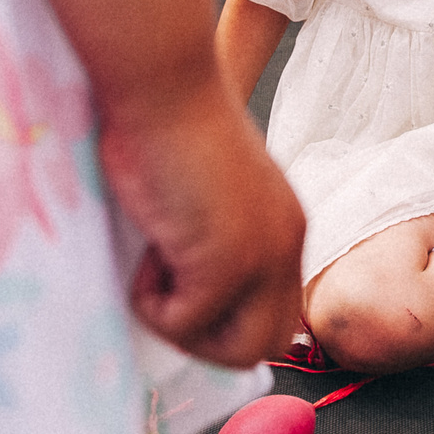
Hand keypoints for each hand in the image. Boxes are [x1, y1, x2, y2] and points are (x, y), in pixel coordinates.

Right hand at [97, 89, 305, 367]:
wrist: (161, 83)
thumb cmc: (164, 121)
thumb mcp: (202, 192)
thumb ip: (209, 238)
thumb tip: (180, 289)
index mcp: (283, 223)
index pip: (278, 309)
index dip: (227, 317)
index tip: (179, 288)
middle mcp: (287, 242)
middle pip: (269, 342)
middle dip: (211, 339)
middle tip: (164, 294)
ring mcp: (263, 256)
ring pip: (239, 351)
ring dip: (184, 328)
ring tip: (153, 270)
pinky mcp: (228, 265)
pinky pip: (186, 324)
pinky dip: (151, 303)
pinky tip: (146, 248)